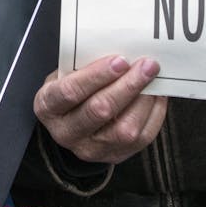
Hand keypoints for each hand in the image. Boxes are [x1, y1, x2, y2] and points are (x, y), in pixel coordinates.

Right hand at [33, 55, 166, 163]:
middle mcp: (66, 133)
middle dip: (127, 85)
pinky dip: (153, 114)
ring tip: (153, 78)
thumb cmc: (70, 89)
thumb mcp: (65, 75)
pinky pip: (141, 138)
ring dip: (144, 100)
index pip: (70, 92)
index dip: (96, 76)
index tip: (120, 60)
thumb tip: (122, 50)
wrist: (71, 122)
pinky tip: (156, 95)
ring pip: (124, 129)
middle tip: (146, 65)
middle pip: (100, 110)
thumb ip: (84, 65)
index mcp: (48, 107)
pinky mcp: (115, 156)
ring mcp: (91, 149)